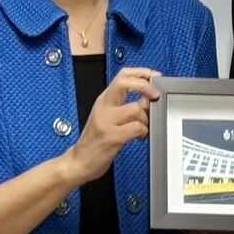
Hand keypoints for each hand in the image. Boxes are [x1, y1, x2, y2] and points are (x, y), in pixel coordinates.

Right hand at [65, 67, 160, 182]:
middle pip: (124, 82)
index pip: (122, 75)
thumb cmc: (95, 141)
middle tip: (154, 95)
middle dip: (145, 86)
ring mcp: (106, 122)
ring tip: (144, 127)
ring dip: (146, 118)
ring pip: (136, 108)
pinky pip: (136, 127)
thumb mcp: (106, 117)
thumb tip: (147, 99)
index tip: (154, 76)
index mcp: (103, 100)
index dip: (141, 72)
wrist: (78, 161)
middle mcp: (103, 107)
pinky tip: (140, 136)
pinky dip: (143, 131)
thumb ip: (124, 106)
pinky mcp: (112, 137)